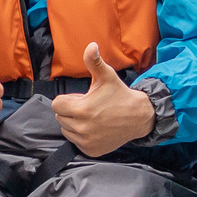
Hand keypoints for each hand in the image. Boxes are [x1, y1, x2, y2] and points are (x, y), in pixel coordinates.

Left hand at [51, 43, 155, 157]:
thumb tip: (91, 46)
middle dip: (70, 111)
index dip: (67, 99)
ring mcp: (86, 141)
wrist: (139, 116)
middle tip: (88, 106)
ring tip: (91, 117)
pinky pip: (75, 142)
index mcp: (82, 109)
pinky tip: (94, 128)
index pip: (57, 105)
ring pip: (66, 130)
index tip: (80, 98)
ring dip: (74, 124)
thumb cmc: (120, 95)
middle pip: (60, 117)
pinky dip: (81, 136)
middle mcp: (82, 128)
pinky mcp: (91, 150)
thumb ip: (94, 61)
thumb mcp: (106, 76)